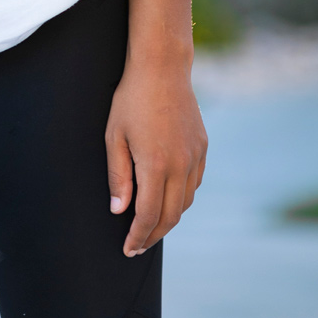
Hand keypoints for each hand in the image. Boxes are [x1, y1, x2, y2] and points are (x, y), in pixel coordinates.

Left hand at [106, 57, 205, 255]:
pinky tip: (167, 197)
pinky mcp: (203, 148)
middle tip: (137, 246)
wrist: (162, 68)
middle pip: (170, 216)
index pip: (149, 215)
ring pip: (185, 202)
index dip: (138, 236)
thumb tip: (119, 210)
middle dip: (153, 235)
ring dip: (168, 218)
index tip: (128, 248)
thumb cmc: (131, 98)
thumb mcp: (114, 135)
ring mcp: (196, 157)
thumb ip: (118, 176)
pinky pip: (194, 184)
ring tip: (150, 225)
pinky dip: (181, 198)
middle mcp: (181, 166)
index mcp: (156, 165)